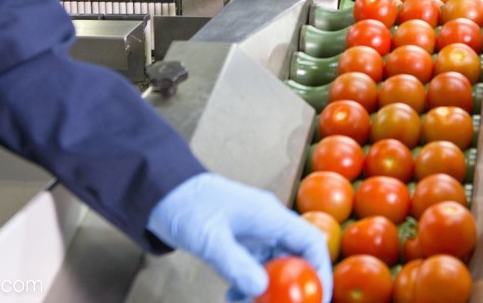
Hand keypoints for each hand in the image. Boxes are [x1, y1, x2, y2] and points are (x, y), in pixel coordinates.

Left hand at [147, 173, 332, 301]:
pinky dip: (248, 288)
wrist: (163, 191)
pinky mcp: (240, 244)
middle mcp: (268, 225)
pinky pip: (255, 271)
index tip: (317, 297)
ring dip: (266, 292)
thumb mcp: (210, 238)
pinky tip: (232, 298)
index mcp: (270, 215)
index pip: (310, 242)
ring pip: (274, 269)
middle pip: (296, 259)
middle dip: (291, 289)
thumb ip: (235, 264)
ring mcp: (255, 235)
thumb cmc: (187, 205)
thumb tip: (261, 290)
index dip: (320, 270)